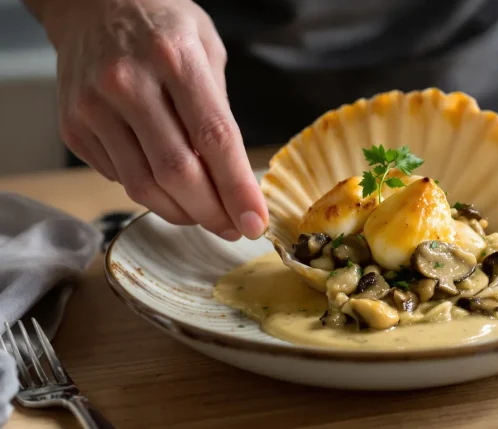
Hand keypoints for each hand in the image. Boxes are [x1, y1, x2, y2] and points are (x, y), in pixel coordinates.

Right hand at [44, 0, 267, 239]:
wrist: (89, 2)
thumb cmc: (160, 24)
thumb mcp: (206, 47)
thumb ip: (219, 108)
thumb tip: (231, 176)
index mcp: (175, 58)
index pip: (214, 138)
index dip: (237, 188)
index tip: (255, 222)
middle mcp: (129, 83)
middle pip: (177, 172)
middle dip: (212, 212)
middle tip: (233, 227)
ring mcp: (94, 106)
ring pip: (144, 186)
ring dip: (182, 212)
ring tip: (205, 214)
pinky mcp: (73, 126)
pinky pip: (118, 178)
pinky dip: (150, 192)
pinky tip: (166, 184)